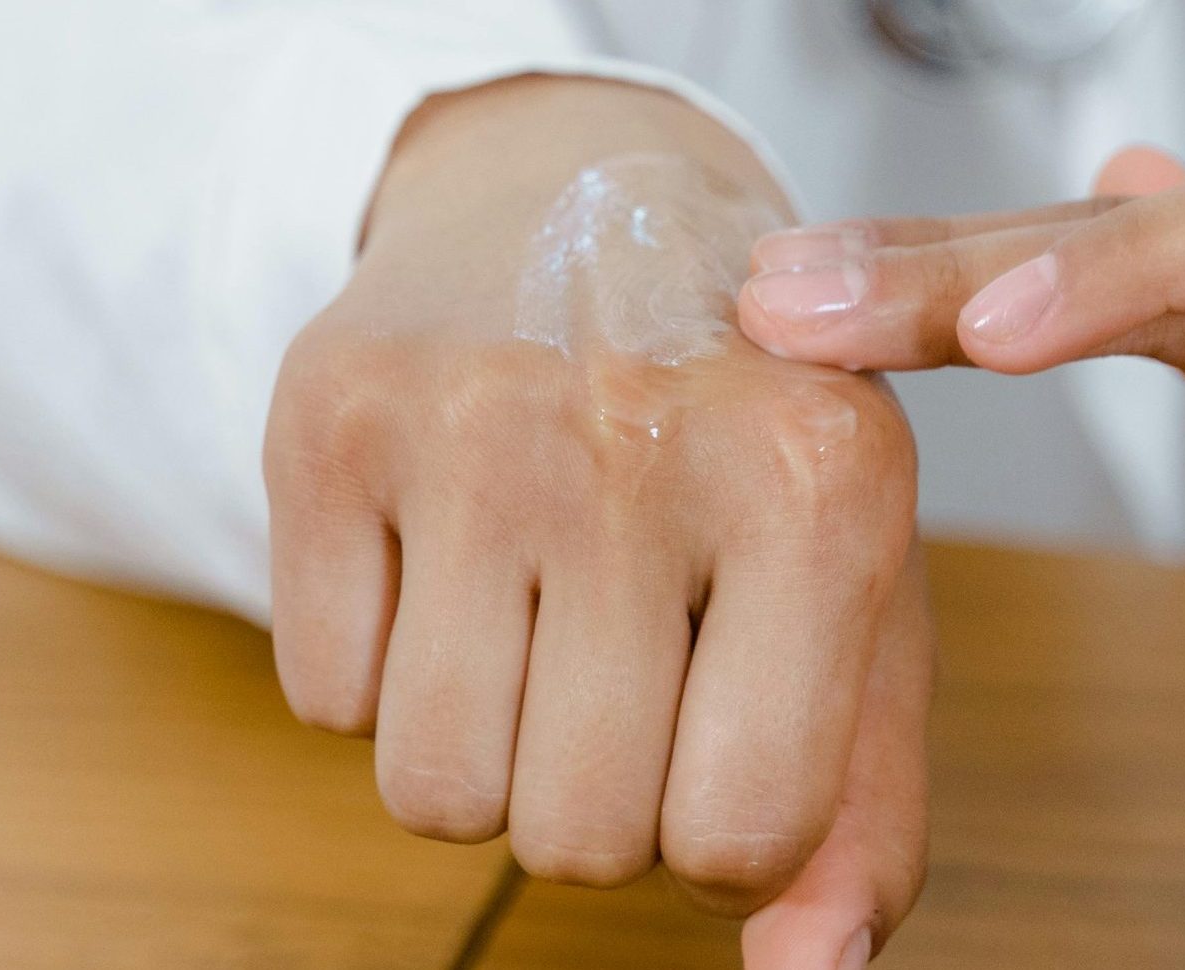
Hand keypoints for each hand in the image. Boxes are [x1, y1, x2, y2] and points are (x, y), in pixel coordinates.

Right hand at [265, 76, 930, 967]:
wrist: (577, 189)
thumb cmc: (744, 435)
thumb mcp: (857, 596)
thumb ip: (863, 808)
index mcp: (823, 485)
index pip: (740, 834)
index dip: (724, 832)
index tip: (723, 737)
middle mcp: (647, 437)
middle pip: (573, 837)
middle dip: (599, 798)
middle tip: (621, 664)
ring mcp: (473, 418)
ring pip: (432, 795)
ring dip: (484, 753)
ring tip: (534, 616)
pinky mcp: (327, 415)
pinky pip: (321, 705)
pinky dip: (378, 675)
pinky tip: (442, 558)